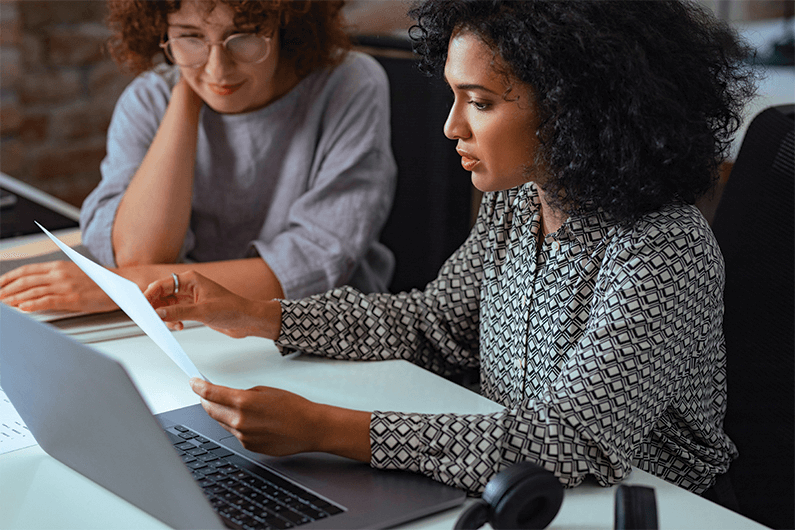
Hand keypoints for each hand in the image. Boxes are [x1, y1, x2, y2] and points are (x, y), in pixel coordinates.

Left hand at [0, 260, 115, 312]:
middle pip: (25, 281)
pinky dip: (32, 305)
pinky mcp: (72, 298)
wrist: (123, 284)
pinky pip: (47, 301)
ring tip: (3, 305)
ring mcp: (65, 286)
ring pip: (32, 291)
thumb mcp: (75, 273)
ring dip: (14, 299)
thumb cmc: (101, 282)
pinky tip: (23, 309)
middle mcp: (60, 274)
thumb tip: (38, 285)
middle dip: (5, 290)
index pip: (26, 270)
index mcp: (59, 266)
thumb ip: (56, 277)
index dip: (8, 278)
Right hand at [144, 270, 279, 338]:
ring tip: (172, 325)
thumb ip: (178, 311)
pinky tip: (179, 326)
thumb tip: (157, 313)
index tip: (141, 307)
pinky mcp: (193, 309)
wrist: (247, 320)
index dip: (149, 295)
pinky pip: (174, 313)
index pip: (162, 284)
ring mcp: (190, 298)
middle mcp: (189, 286)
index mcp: (190, 279)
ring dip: (165, 316)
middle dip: (156, 307)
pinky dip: (173, 320)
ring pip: (167, 305)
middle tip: (151, 319)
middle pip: (161, 295)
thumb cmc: (232, 309)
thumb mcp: (203, 311)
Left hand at [190, 378, 321, 455]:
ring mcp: (243, 436)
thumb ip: (243, 394)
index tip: (193, 382)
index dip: (198, 386)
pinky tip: (249, 420)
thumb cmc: (293, 407)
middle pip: (210, 410)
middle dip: (206, 400)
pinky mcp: (248, 446)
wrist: (309, 428)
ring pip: (222, 422)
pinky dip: (236, 424)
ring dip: (222, 413)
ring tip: (233, 406)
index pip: (210, 394)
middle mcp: (240, 421)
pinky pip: (234, 433)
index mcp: (244, 402)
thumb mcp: (265, 391)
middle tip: (205, 393)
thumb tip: (228, 397)